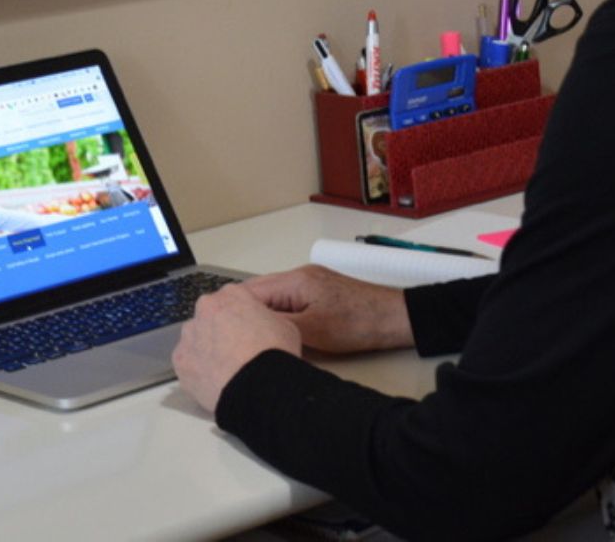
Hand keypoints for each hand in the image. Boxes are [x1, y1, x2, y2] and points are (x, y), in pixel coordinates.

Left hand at [172, 283, 301, 413]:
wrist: (259, 385)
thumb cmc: (274, 354)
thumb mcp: (284, 324)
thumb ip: (265, 317)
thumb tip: (261, 327)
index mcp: (232, 294)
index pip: (233, 300)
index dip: (242, 317)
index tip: (248, 331)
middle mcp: (206, 308)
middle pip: (211, 317)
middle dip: (220, 331)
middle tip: (237, 351)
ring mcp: (190, 334)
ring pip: (196, 339)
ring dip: (207, 350)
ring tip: (227, 370)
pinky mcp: (180, 360)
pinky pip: (188, 363)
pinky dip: (198, 371)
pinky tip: (215, 381)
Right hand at [243, 264, 414, 353]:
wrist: (394, 318)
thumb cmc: (358, 323)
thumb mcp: (314, 332)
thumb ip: (280, 327)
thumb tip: (252, 330)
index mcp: (295, 280)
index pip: (252, 291)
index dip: (235, 310)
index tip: (220, 329)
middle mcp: (299, 276)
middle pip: (261, 293)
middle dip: (245, 314)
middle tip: (230, 337)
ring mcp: (310, 284)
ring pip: (275, 299)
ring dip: (263, 316)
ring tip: (250, 338)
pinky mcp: (320, 294)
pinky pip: (289, 303)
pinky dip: (279, 316)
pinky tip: (276, 333)